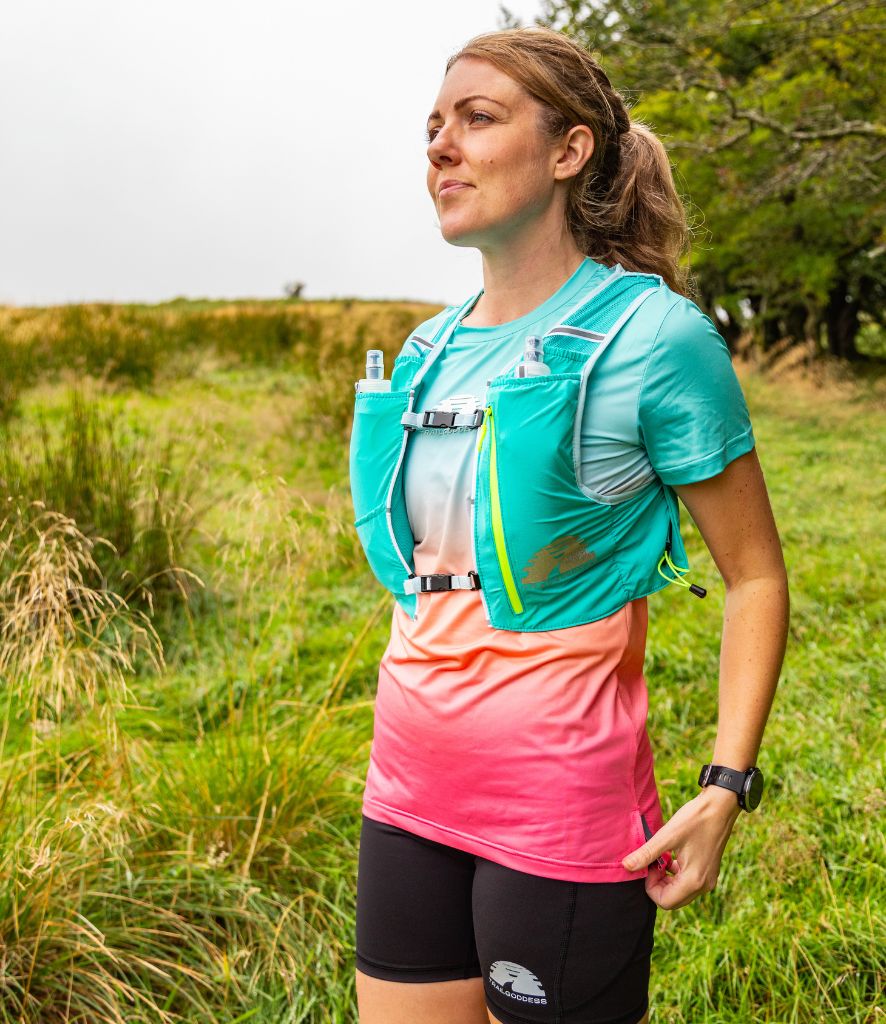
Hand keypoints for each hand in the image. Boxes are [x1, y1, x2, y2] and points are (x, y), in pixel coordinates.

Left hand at [621, 786, 742, 909]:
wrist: (721, 806)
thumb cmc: (695, 819)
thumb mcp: (667, 836)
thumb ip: (646, 854)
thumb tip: (626, 866)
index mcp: (694, 881)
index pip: (665, 902)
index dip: (650, 886)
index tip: (649, 865)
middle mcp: (704, 886)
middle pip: (672, 900)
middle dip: (657, 884)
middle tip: (653, 862)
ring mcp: (707, 880)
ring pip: (679, 892)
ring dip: (666, 879)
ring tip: (661, 857)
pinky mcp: (708, 871)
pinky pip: (687, 882)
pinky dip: (675, 874)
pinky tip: (670, 856)